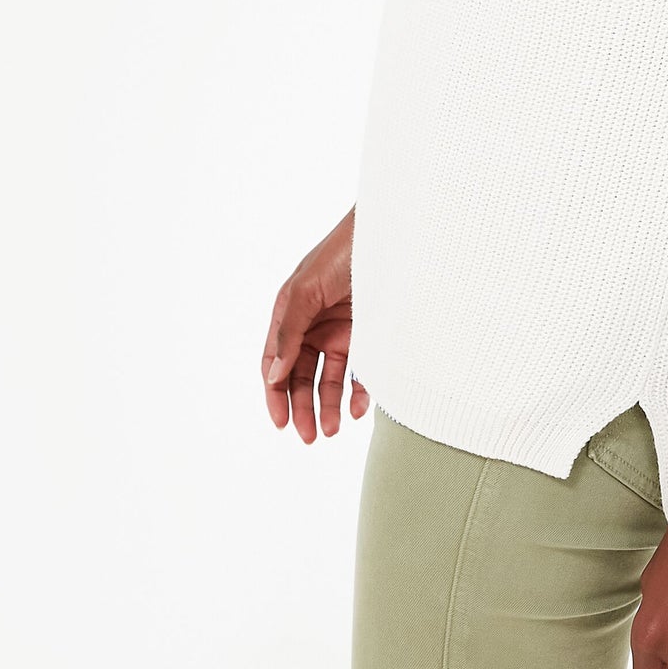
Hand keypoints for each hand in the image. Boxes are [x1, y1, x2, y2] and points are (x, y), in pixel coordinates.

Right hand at [262, 205, 370, 441]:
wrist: (393, 232)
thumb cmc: (343, 250)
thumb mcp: (307, 288)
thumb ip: (289, 330)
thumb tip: (274, 375)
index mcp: (290, 313)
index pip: (274, 362)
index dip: (274, 394)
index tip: (280, 422)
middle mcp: (313, 325)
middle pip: (301, 376)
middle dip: (302, 408)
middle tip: (309, 436)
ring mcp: (342, 330)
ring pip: (330, 379)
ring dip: (329, 406)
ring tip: (333, 429)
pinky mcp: (370, 333)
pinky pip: (362, 370)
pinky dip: (359, 392)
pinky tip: (359, 409)